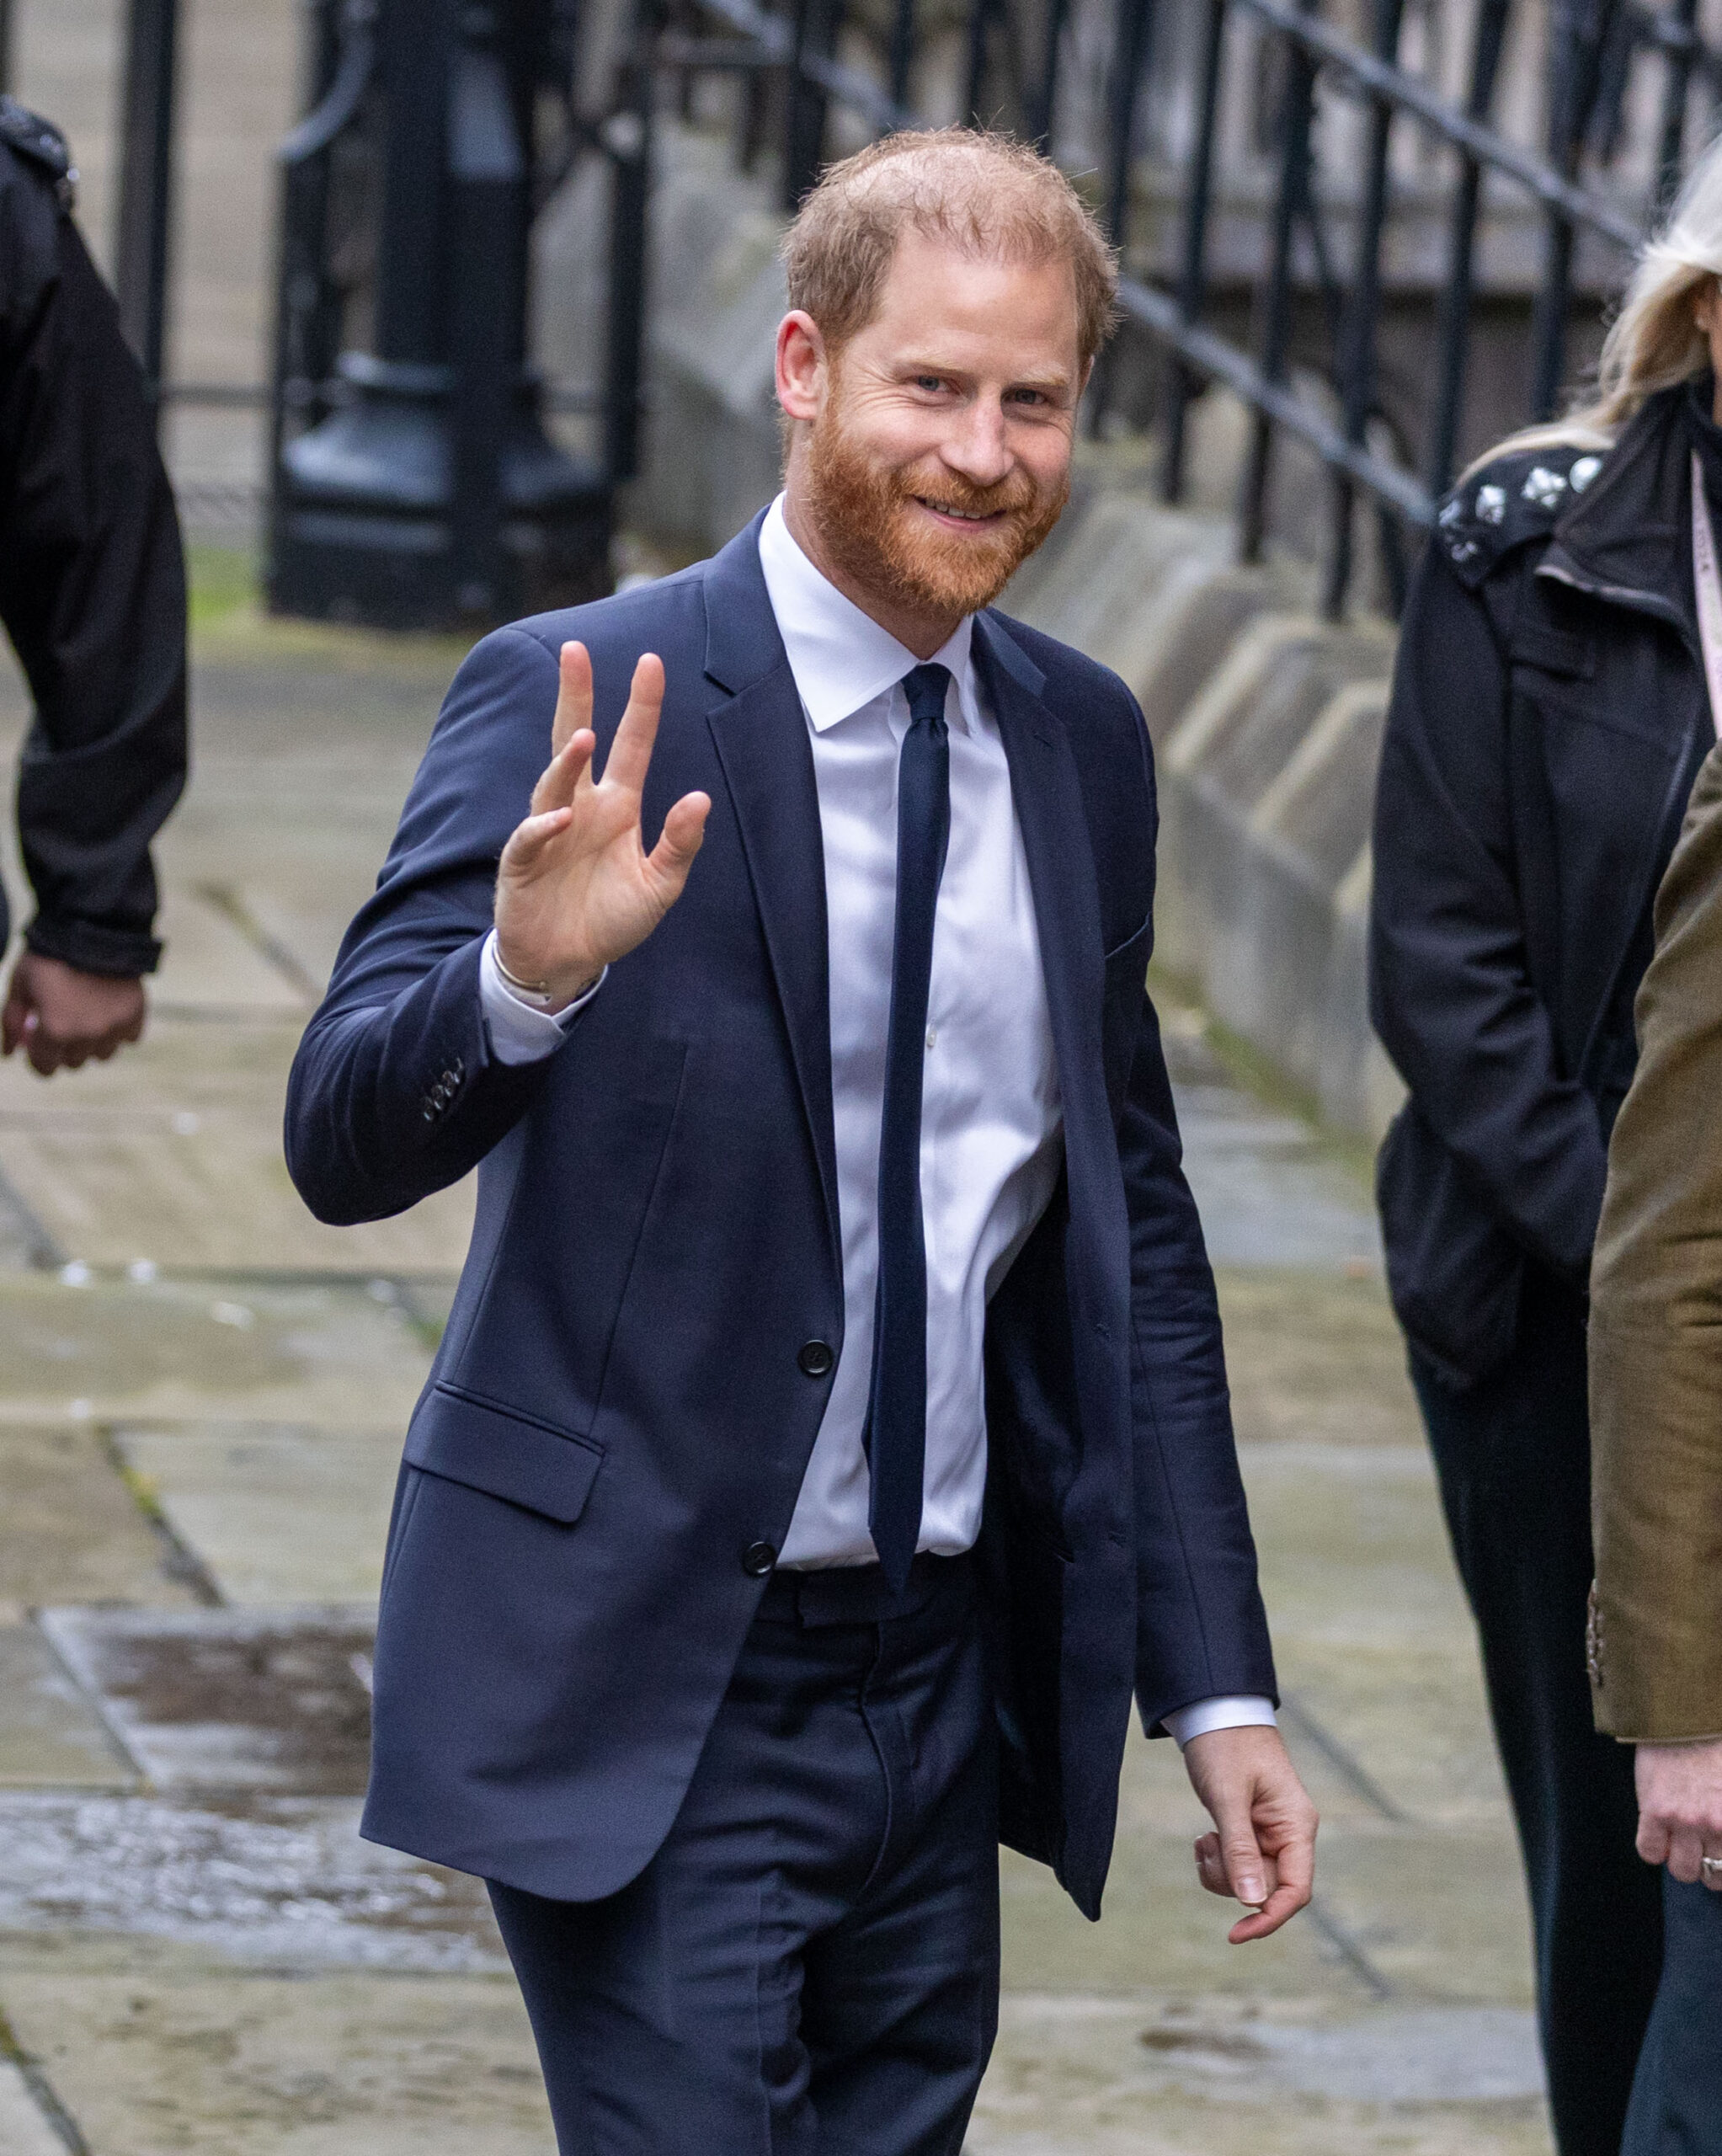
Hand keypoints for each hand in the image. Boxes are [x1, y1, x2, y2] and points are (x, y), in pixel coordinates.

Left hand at [1, 952, 145, 1074]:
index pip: (45, 1068)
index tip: (38, 1046)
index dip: (38, 1058)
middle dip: (64, 1049)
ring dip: (93, 1043)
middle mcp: (88, 1034)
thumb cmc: (49, 955)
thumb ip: (12, 1022)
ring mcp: (115, 1026)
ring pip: (102, 1055)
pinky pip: (128, 1038)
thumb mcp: (20, 986)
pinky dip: (119, 1031)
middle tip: (62, 1025)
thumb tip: (10, 1053)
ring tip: (87, 1019)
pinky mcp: (136, 1014)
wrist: (91, 926)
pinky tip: (108, 1012)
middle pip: (74, 1063)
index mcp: (55, 1029)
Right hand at [494, 642, 710, 1006]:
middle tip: (576, 651)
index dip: (641, 706)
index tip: (652, 661)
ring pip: (554, 782)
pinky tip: (562, 818)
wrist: (567, 963)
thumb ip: (680, 844)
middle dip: (577, 696)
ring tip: (585, 735)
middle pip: (576, 740)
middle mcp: (581, 807)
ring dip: (567, 760)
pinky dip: (544, 825)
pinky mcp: (522, 862)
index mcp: (617, 806)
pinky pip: (530, 836)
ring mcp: (548, 830)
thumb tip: (700, 798)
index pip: (632, 745)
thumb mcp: (660, 886)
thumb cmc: (611, 920)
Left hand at [1184, 1724, 1317, 1942]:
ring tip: (1203, 1838)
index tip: (1236, 1934)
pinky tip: (1205, 1836)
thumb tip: (1250, 1901)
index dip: (1270, 1917)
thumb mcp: (1227, 1795)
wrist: (1213, 1713)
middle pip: (1267, 1889)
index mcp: (1296, 1825)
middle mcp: (1289, 1834)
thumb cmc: (1226, 1746)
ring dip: (1221, 1871)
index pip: (1295, 1890)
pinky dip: (1217, 1861)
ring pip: (1248, 1882)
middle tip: (1207, 1845)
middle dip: (1232, 1880)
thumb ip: (1239, 1847)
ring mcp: (1269, 1835)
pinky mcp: (1250, 1833)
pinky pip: (1236, 1867)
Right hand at [1636, 1738, 1721, 1884]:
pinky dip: (1653, 1849)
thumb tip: (1720, 1833)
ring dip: (1682, 1861)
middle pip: (1714, 1878)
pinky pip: (1649, 1852)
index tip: (1719, 1854)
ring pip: (1683, 1871)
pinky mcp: (1655, 1810)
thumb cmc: (1717, 1748)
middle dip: (1709, 1866)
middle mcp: (1715, 1825)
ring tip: (1679, 1842)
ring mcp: (1685, 1820)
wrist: (1685, 1717)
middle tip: (1703, 1849)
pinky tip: (1657, 1832)